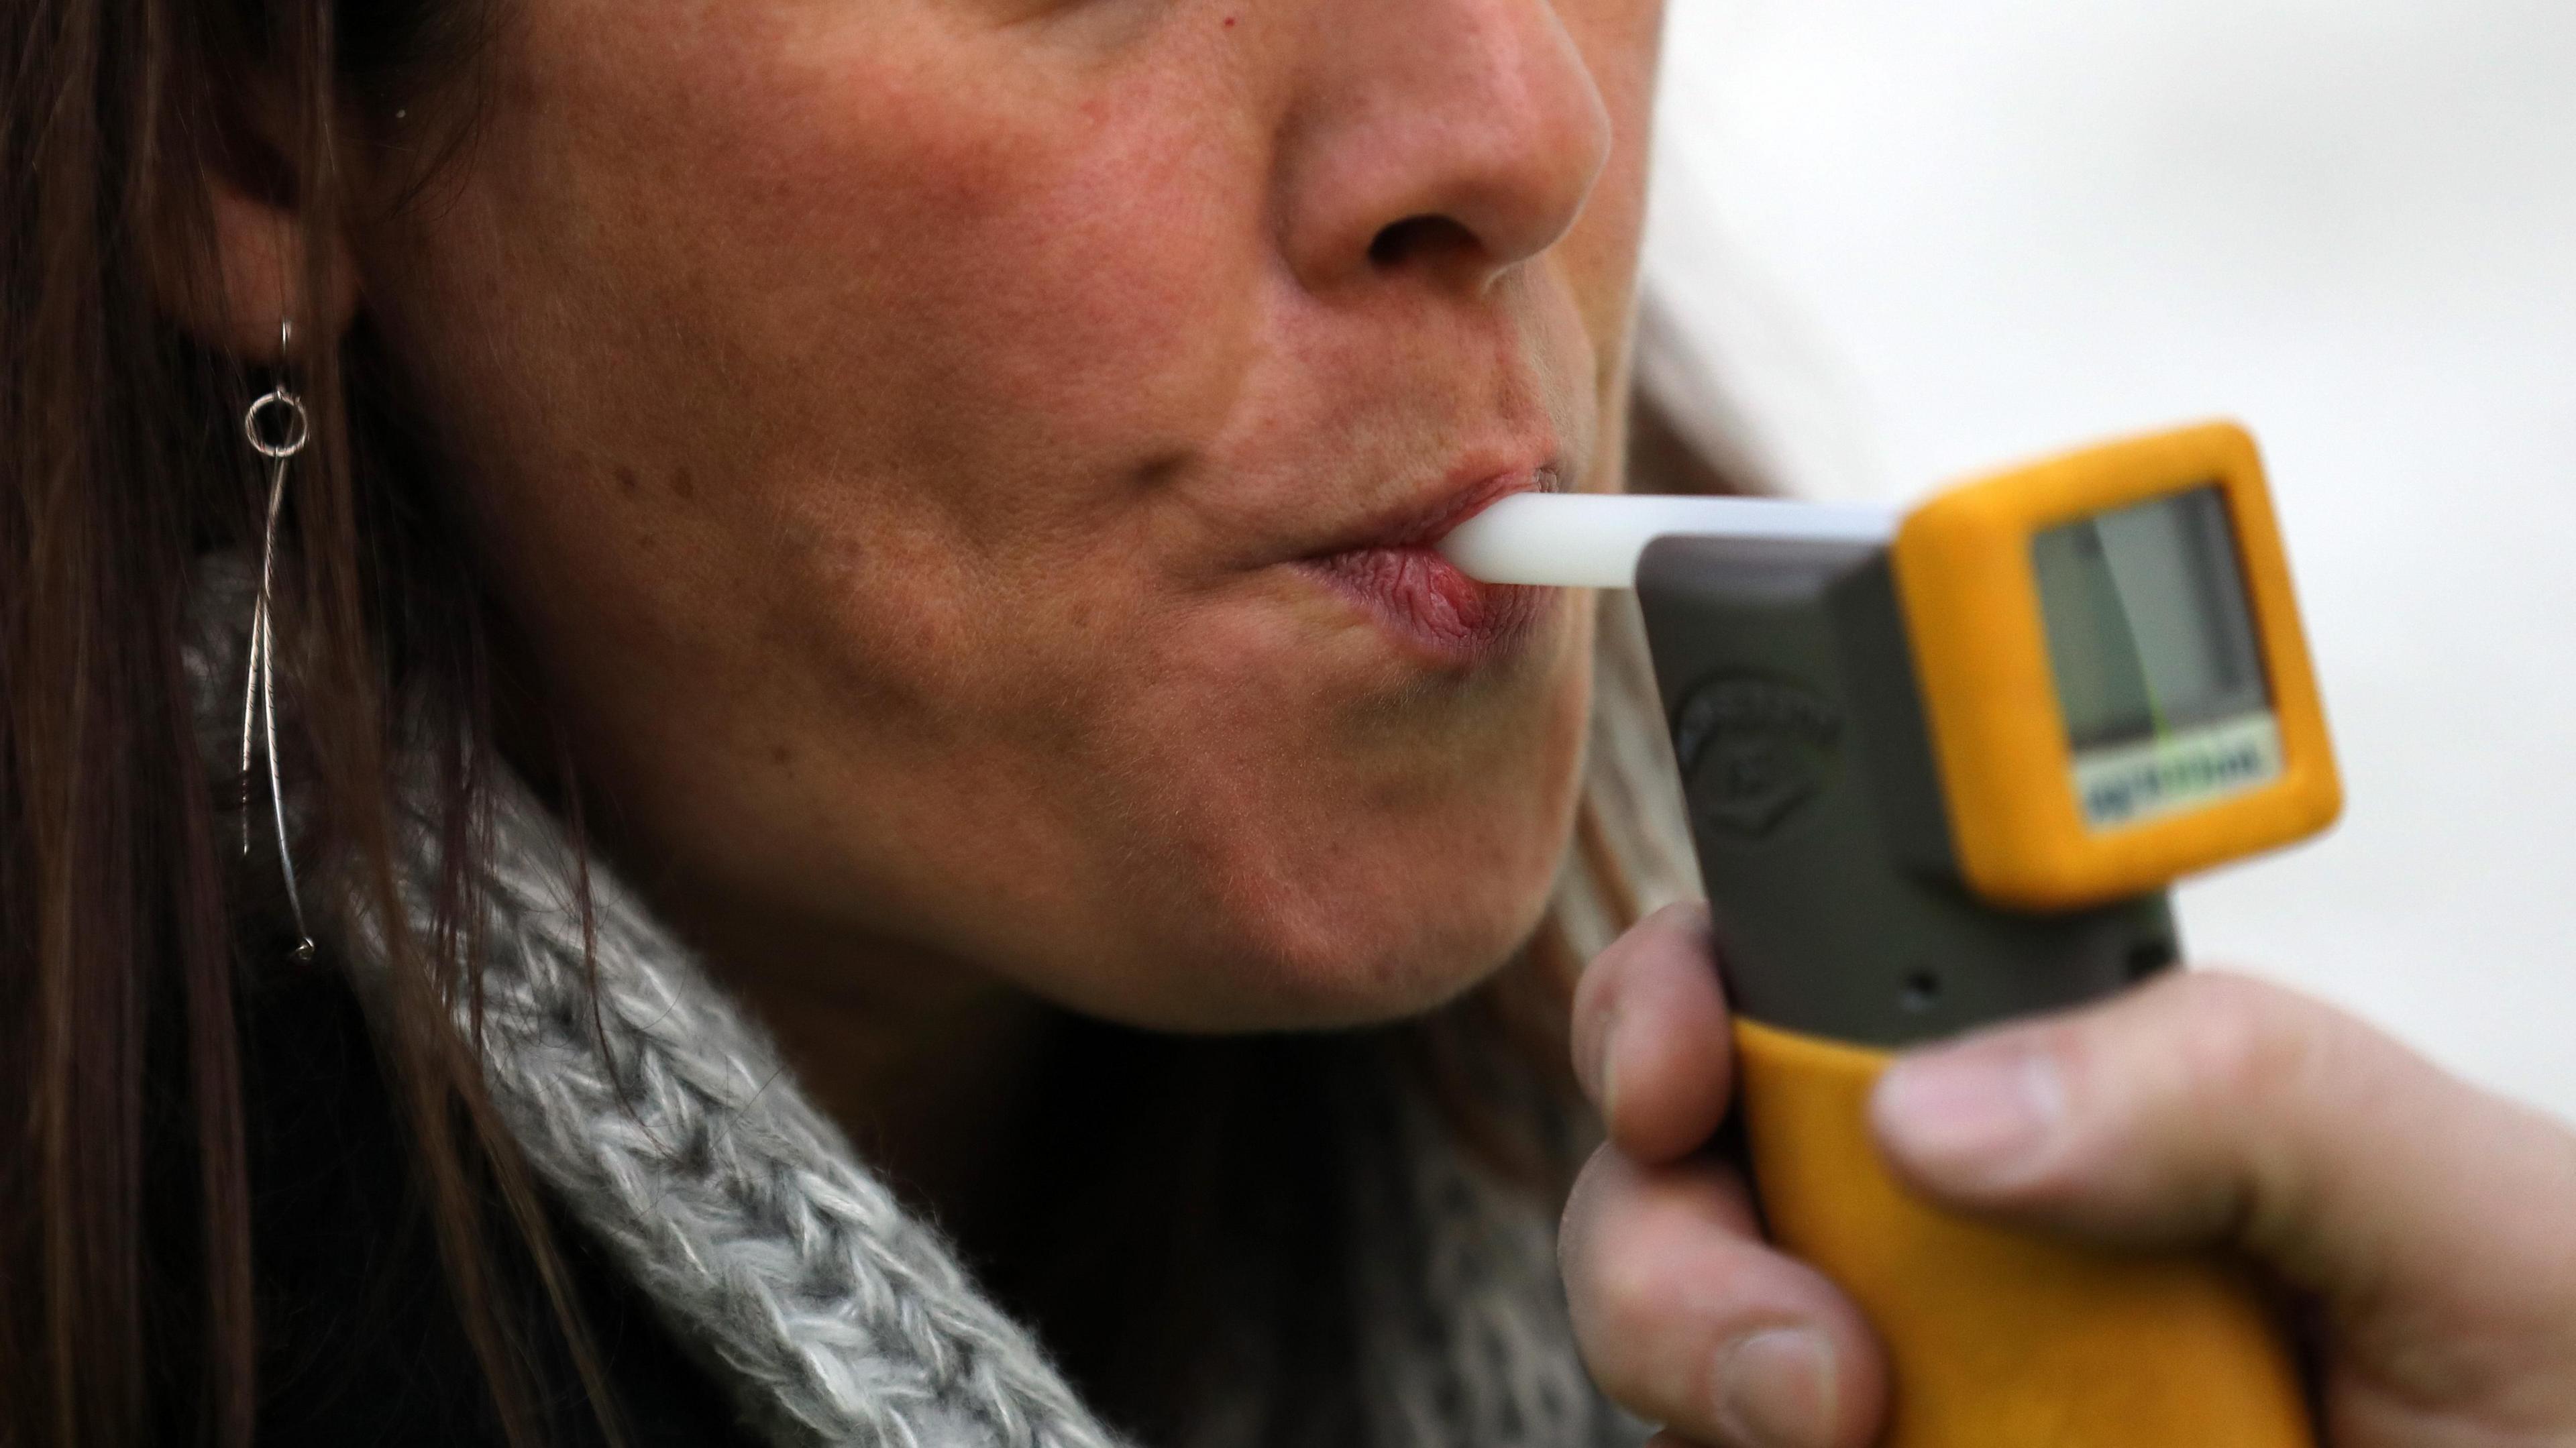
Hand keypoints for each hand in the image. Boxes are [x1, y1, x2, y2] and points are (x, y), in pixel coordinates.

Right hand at [1557, 902, 2575, 1447]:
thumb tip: (1935, 1102)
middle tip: (1812, 1364)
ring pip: (1679, 1344)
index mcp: (2084, 1084)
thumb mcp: (2471, 1215)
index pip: (1813, 967)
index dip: (1689, 993)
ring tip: (1863, 1444)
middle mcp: (1967, 1222)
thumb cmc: (2565, 1405)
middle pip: (1683, 1168)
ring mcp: (1929, 1380)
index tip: (1669, 1076)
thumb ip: (2244, 1088)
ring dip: (1710, 1381)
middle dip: (1668, 1236)